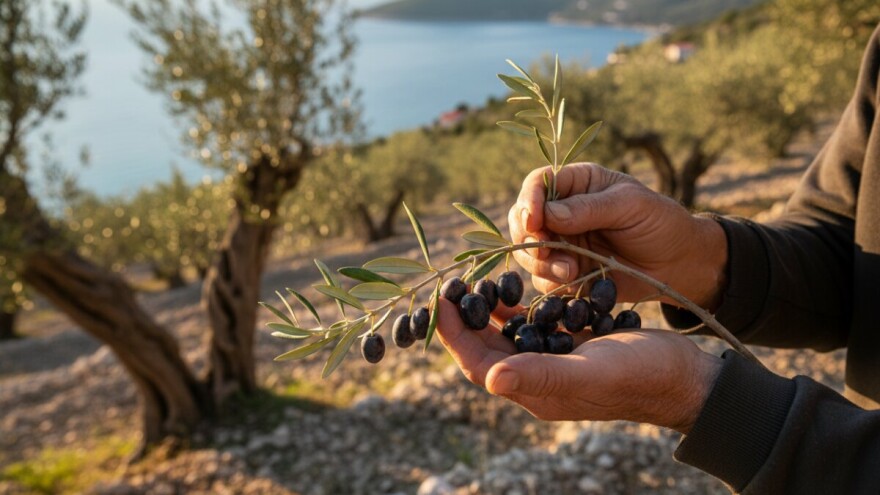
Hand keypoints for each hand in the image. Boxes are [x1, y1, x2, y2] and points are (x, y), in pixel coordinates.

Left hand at [435, 299, 721, 433]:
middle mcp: (539, 380)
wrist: (686, 377)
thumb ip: (541, 376)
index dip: (455, 336)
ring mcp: (554, 363)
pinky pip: (534, 327)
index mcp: (537, 390)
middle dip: (465, 319)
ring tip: (475, 279)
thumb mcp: (591, 372)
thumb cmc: (642, 375)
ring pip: (508, 336)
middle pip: (487, 350)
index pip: (479, 365)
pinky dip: (520, 307)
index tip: (439, 301)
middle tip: (451, 284)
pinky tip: (515, 284)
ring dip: (489, 311)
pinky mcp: (571, 348)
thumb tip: (491, 379)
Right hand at [509, 163, 726, 309]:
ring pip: (528, 253)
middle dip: (529, 239)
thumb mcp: (631, 206)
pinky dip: (552, 285)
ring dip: (541, 265)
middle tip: (546, 254)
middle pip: (522, 220)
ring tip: (571, 271)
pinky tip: (576, 283)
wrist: (679, 265)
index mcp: (577, 183)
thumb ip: (590, 208)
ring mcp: (562, 244)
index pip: (538, 183)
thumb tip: (547, 214)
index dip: (529, 201)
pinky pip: (543, 281)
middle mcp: (562, 212)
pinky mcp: (566, 272)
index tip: (534, 222)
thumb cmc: (661, 224)